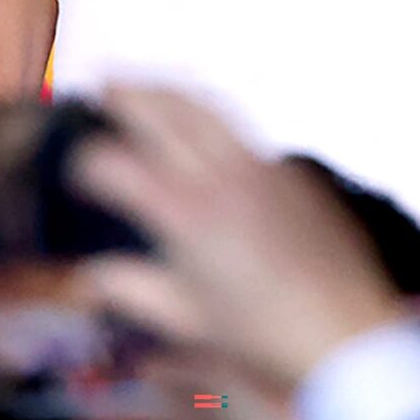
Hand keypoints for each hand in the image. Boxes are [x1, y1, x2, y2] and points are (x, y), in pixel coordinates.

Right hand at [69, 86, 406, 392]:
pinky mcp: (290, 172)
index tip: (77, 169)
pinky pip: (243, 132)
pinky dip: (211, 120)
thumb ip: (131, 289)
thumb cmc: (260, 335)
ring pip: (207, 108)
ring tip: (147, 85)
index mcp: (184, 214)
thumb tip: (88, 275)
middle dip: (129, 94)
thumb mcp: (186, 320)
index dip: (87, 163)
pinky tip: (202, 130)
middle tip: (104, 84)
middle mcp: (220, 177)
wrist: (342, 329)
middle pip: (164, 112)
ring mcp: (260, 167)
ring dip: (170, 91)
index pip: (118, 166)